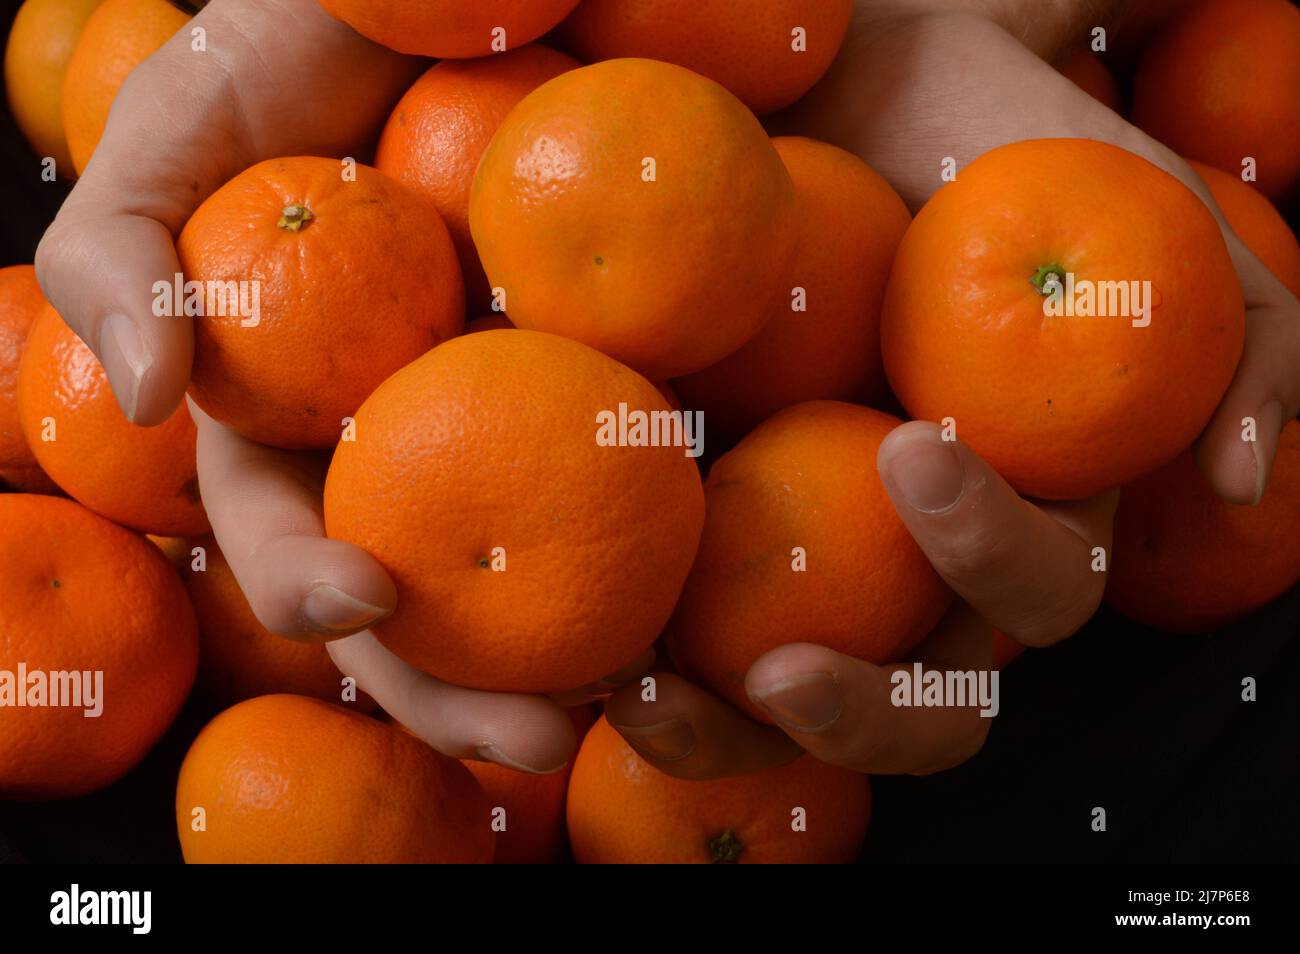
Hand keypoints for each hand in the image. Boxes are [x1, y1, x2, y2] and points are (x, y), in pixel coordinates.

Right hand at [34, 0, 628, 772]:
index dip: (314, 595)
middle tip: (549, 732)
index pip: (293, 540)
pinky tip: (716, 593)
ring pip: (547, 572)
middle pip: (428, 605)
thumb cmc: (304, 37)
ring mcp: (523, 412)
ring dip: (592, 654)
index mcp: (306, 411)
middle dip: (469, 690)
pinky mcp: (623, 374)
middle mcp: (415, 433)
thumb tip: (138, 396)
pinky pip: (650, 469)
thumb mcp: (186, 123)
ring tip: (652, 695)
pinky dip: (678, 542)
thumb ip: (128, 252)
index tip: (375, 600)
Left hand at [605, 0, 1299, 778]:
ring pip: (774, 708)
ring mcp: (800, 558)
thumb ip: (1240, 334)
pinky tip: (578, 646)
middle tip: (781, 668)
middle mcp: (914, 563)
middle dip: (861, 716)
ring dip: (716, 733)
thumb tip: (1233, 478)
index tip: (916, 448)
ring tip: (637, 689)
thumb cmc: (1000, 149)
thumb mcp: (1149, 215)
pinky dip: (628, 659)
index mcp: (1023, 516)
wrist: (854, 88)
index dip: (991, 565)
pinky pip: (662, 628)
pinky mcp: (691, 531)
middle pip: (915, 706)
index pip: (1032, 603)